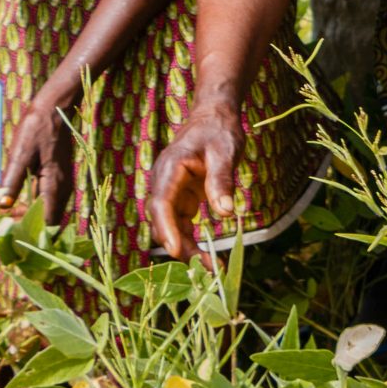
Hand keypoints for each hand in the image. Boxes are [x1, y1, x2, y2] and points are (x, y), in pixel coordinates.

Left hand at [2, 90, 77, 223]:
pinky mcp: (60, 178)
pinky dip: (35, 206)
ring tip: (8, 213)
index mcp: (55, 184)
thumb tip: (4, 206)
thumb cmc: (36, 128)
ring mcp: (64, 184)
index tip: (7, 227)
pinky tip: (18, 201)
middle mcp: (63, 188)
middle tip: (3, 221)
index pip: (47, 222)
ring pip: (50, 212)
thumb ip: (12, 181)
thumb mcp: (20, 154)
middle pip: (50, 221)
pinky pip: (50, 201)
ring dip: (31, 217)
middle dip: (28, 226)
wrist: (55, 109)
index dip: (28, 230)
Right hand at [148, 102, 241, 260]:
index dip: (167, 228)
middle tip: (206, 269)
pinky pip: (182, 224)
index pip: (161, 203)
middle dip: (180, 246)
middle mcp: (164, 183)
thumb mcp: (225, 152)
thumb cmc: (219, 131)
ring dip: (187, 248)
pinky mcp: (182, 199)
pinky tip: (207, 257)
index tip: (176, 250)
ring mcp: (171, 192)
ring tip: (211, 269)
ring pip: (172, 227)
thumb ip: (222, 180)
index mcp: (169, 169)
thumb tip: (225, 214)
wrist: (214, 118)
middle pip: (163, 221)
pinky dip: (191, 240)